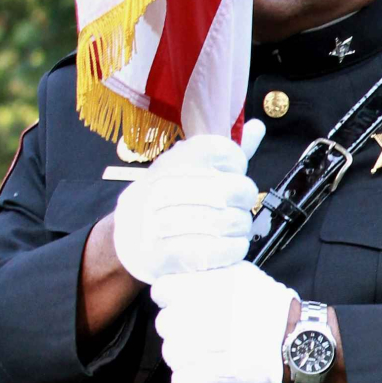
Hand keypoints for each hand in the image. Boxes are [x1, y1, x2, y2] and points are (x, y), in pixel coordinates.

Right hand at [112, 124, 264, 283]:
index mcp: (170, 162)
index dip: (237, 165)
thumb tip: (257, 126)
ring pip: (226, 223)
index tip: (233, 177)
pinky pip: (211, 252)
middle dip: (243, 204)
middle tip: (238, 212)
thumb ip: (224, 156)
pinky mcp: (158, 256)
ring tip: (233, 235)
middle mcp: (159, 187)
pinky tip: (230, 250)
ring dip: (240, 232)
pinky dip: (230, 252)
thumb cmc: (166, 204)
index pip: (219, 149)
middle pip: (231, 189)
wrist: (124, 243)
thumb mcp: (189, 173)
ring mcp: (155, 222)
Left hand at [151, 261, 296, 382]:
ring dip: (184, 354)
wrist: (300, 345)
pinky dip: (192, 378)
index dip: (172, 298)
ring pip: (171, 353)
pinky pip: (181, 380)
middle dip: (178, 328)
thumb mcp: (243, 276)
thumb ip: (212, 276)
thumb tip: (190, 279)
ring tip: (206, 355)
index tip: (184, 304)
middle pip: (165, 324)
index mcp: (204, 290)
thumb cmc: (275, 309)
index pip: (163, 291)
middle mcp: (197, 318)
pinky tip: (209, 372)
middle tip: (199, 332)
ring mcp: (200, 353)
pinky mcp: (206, 381)